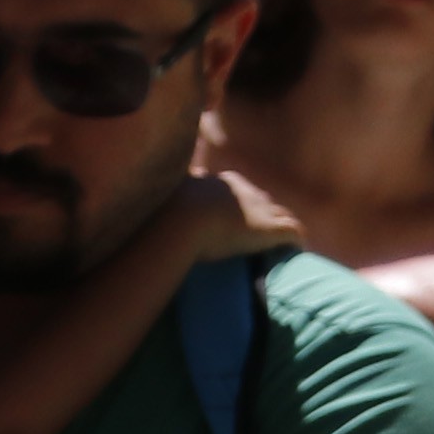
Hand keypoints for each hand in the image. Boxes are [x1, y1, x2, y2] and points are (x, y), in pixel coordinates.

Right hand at [161, 174, 310, 274]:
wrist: (181, 219)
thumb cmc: (166, 211)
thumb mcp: (162, 196)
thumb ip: (159, 191)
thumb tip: (136, 191)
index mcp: (220, 183)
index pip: (238, 190)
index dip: (240, 204)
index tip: (236, 217)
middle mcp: (244, 191)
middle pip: (262, 201)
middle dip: (264, 213)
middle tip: (262, 230)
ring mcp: (259, 209)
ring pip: (280, 214)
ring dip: (281, 226)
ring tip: (284, 242)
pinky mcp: (270, 229)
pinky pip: (293, 232)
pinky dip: (296, 240)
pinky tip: (297, 249)